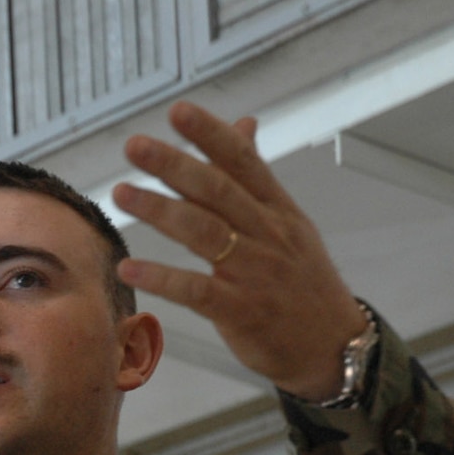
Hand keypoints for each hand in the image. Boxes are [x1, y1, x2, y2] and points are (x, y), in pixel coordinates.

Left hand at [111, 100, 367, 400]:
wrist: (332, 343)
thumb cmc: (301, 280)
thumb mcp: (287, 222)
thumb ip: (255, 178)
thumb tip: (243, 125)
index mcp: (277, 209)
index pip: (243, 161)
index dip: (211, 134)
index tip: (178, 111)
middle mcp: (267, 233)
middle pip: (217, 190)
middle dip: (174, 164)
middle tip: (135, 145)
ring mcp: (255, 271)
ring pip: (203, 232)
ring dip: (159, 210)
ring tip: (121, 193)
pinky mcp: (240, 309)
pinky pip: (195, 290)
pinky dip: (161, 277)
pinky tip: (129, 266)